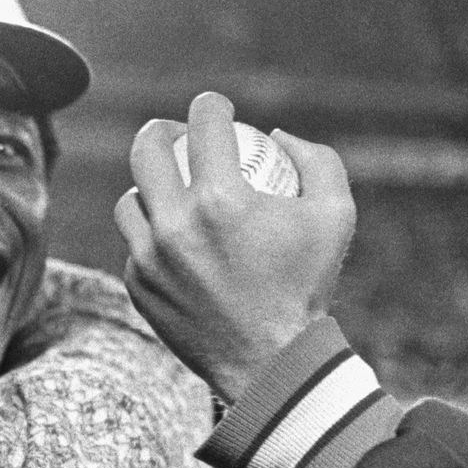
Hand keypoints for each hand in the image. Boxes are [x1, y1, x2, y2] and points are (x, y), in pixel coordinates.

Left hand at [113, 91, 354, 402]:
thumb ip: (316, 159)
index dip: (213, 104)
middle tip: (180, 137)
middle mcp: (175, 224)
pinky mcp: (137, 284)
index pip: (204, 122)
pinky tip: (174, 238)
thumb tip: (275, 135)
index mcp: (221, 199)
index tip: (221, 110)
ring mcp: (148, 256)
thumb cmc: (308, 286)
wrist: (271, 362)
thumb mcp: (337, 215)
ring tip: (173, 191)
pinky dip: (152, 236)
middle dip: (163, 130)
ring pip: (130, 198)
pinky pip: (134, 244)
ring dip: (150, 186)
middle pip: (146, 148)